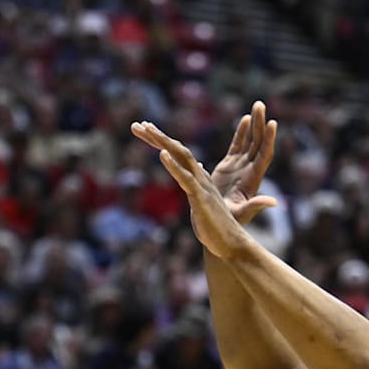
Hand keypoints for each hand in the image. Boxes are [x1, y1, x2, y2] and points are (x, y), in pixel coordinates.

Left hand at [130, 121, 249, 259]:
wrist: (231, 244)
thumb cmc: (217, 227)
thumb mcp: (202, 202)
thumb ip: (197, 186)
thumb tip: (197, 170)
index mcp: (199, 179)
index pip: (180, 155)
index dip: (163, 142)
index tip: (146, 130)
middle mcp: (201, 178)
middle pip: (179, 150)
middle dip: (158, 136)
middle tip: (137, 125)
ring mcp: (201, 187)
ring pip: (182, 158)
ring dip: (164, 142)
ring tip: (147, 129)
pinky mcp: (200, 199)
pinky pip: (185, 179)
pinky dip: (174, 166)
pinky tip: (162, 154)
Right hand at [209, 100, 278, 224]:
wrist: (220, 224)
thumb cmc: (231, 222)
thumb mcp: (242, 213)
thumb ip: (256, 205)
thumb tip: (275, 203)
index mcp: (253, 177)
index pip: (264, 154)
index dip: (269, 139)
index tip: (273, 124)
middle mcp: (250, 169)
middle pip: (258, 142)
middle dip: (260, 124)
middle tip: (261, 105)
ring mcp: (241, 166)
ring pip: (250, 141)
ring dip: (254, 124)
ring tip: (258, 106)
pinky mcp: (229, 166)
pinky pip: (238, 145)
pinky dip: (241, 132)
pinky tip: (245, 119)